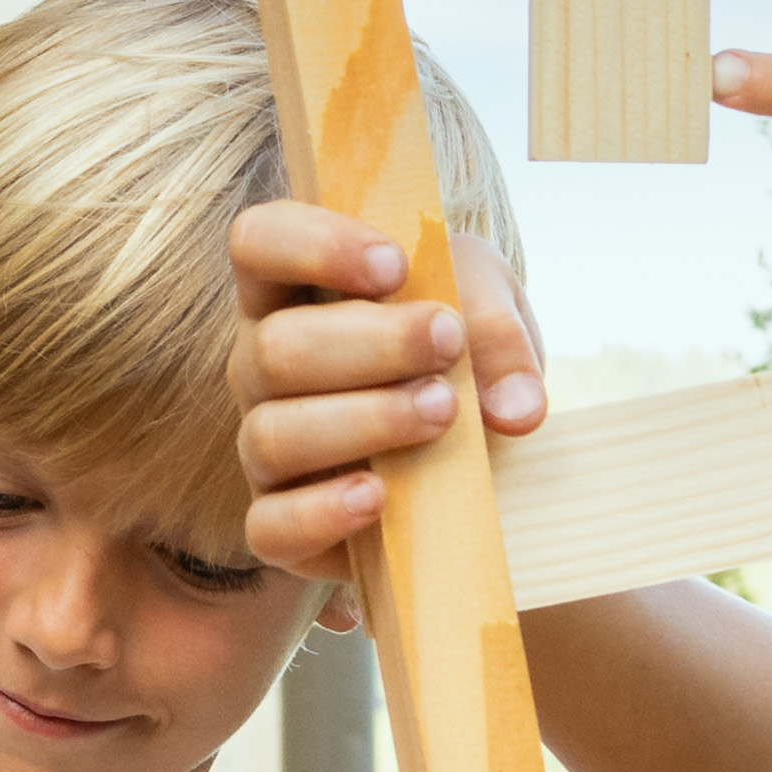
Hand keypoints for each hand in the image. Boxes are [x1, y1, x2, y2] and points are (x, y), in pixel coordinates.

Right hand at [228, 202, 555, 588]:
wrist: (477, 448)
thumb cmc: (461, 356)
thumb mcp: (487, 314)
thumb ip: (497, 331)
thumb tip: (514, 408)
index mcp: (292, 293)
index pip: (257, 243)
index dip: (312, 246)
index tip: (395, 265)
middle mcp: (262, 367)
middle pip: (273, 348)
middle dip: (369, 344)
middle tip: (448, 340)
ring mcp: (264, 447)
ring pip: (272, 434)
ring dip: (364, 420)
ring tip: (443, 411)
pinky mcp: (282, 524)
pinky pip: (268, 528)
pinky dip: (320, 514)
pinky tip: (380, 496)